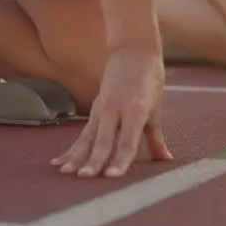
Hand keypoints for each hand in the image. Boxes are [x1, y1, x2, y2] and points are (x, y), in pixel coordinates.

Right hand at [51, 47, 170, 177]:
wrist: (132, 48)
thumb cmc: (150, 77)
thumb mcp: (156, 107)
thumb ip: (156, 137)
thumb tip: (166, 159)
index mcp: (135, 109)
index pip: (128, 140)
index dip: (121, 160)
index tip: (112, 176)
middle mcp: (115, 109)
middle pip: (104, 140)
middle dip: (94, 160)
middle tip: (85, 177)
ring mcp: (102, 108)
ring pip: (88, 137)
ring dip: (76, 156)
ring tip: (66, 173)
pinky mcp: (94, 109)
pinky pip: (82, 134)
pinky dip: (71, 149)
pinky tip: (59, 162)